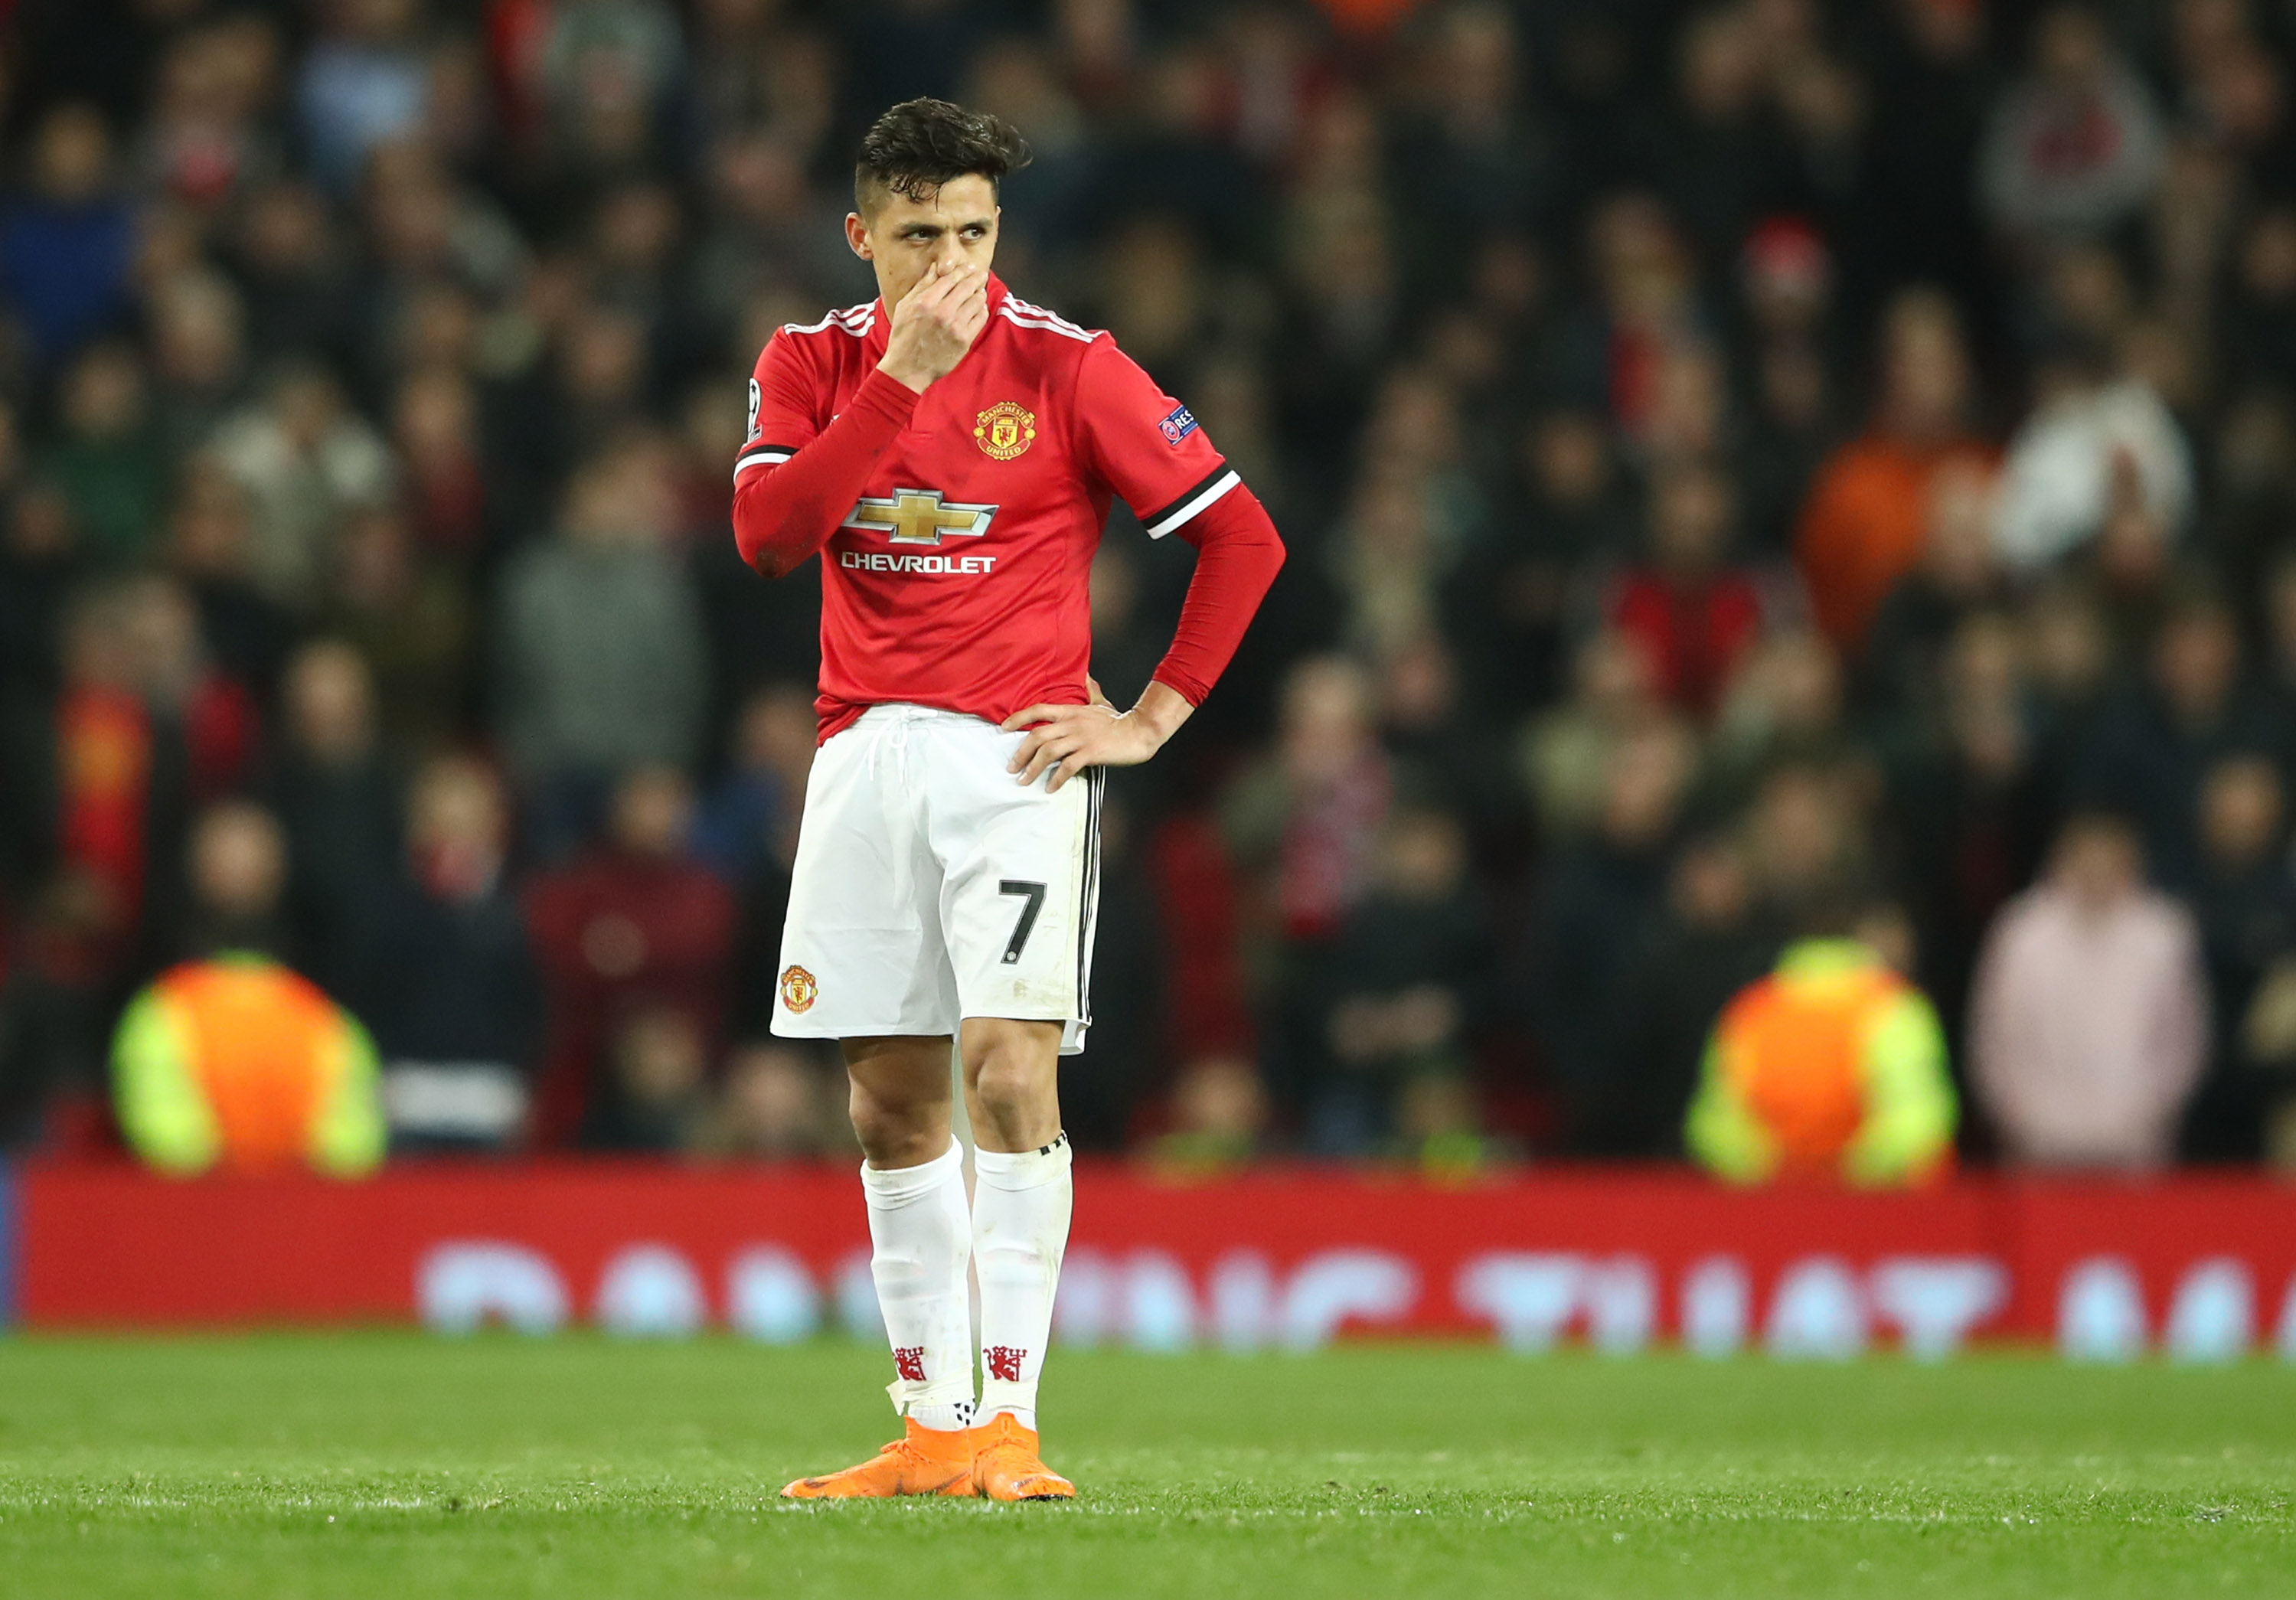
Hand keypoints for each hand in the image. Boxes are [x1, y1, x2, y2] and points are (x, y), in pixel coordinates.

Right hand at [878, 261, 988, 392]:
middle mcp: (942, 312)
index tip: (968, 267)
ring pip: (976, 301)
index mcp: (925, 302)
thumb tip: (936, 268)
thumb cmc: (903, 337)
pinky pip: (980, 319)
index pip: (950, 278)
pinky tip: (979, 308)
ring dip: (980, 293)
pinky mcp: (964, 340)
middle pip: (966, 287)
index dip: (962, 270)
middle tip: (981, 274)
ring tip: (980, 291)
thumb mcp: (905, 307)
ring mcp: (955, 327)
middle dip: (976, 278)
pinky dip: (982, 310)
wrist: (907, 369)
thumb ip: (922, 286)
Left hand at [1002, 678, 1174, 791]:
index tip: (1004, 727)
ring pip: (1049, 752)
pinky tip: (1050, 787)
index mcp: (1071, 710)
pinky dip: (1056, 778)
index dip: (1019, 717)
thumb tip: (1085, 675)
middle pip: (1038, 735)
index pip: (1038, 709)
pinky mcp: (1091, 752)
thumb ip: (1090, 690)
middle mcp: (1072, 723)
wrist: (1140, 731)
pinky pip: (1067, 766)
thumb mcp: (1101, 701)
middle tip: (1011, 767)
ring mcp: (1081, 738)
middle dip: (1021, 753)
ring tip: (1024, 781)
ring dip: (1033, 768)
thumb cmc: (1119, 720)